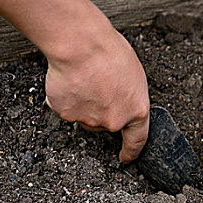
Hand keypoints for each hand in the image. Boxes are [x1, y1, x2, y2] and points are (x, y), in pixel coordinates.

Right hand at [45, 27, 149, 161]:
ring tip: (85, 77)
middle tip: (98, 86)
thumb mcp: (133, 75)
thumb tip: (121, 100)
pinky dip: (66, 96)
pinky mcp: (66, 114)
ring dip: (84, 102)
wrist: (82, 45)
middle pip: (106, 124)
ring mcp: (89, 120)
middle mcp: (114, 121)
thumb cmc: (110, 52)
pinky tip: (70, 79)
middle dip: (102, 110)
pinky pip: (66, 107)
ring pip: (85, 116)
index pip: (137, 140)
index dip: (131, 151)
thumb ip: (128, 96)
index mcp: (137, 111)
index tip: (125, 157)